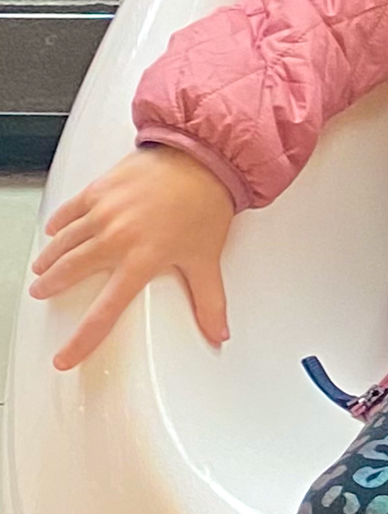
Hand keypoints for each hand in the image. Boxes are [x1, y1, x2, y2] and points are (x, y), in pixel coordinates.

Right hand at [29, 146, 235, 369]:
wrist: (203, 156)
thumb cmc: (205, 204)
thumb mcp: (207, 258)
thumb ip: (209, 301)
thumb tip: (219, 333)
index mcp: (141, 261)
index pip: (105, 313)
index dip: (82, 340)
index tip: (65, 357)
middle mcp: (116, 239)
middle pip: (70, 273)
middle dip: (51, 287)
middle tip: (43, 293)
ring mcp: (103, 212)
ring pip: (63, 243)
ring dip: (50, 258)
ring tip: (43, 268)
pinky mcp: (99, 189)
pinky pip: (68, 212)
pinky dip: (58, 224)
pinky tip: (54, 231)